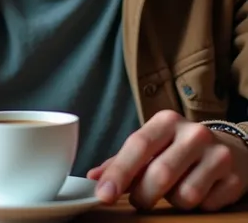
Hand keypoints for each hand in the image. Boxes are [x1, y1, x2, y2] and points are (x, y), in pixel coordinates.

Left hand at [87, 110, 247, 210]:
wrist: (229, 147)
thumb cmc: (180, 148)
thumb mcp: (153, 144)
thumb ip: (123, 161)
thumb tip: (93, 178)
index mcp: (166, 121)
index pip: (138, 145)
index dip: (119, 172)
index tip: (103, 194)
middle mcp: (193, 133)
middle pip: (160, 174)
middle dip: (143, 195)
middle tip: (140, 199)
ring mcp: (217, 154)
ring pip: (184, 195)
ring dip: (173, 201)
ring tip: (175, 188)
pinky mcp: (234, 178)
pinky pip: (206, 205)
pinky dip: (197, 206)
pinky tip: (200, 190)